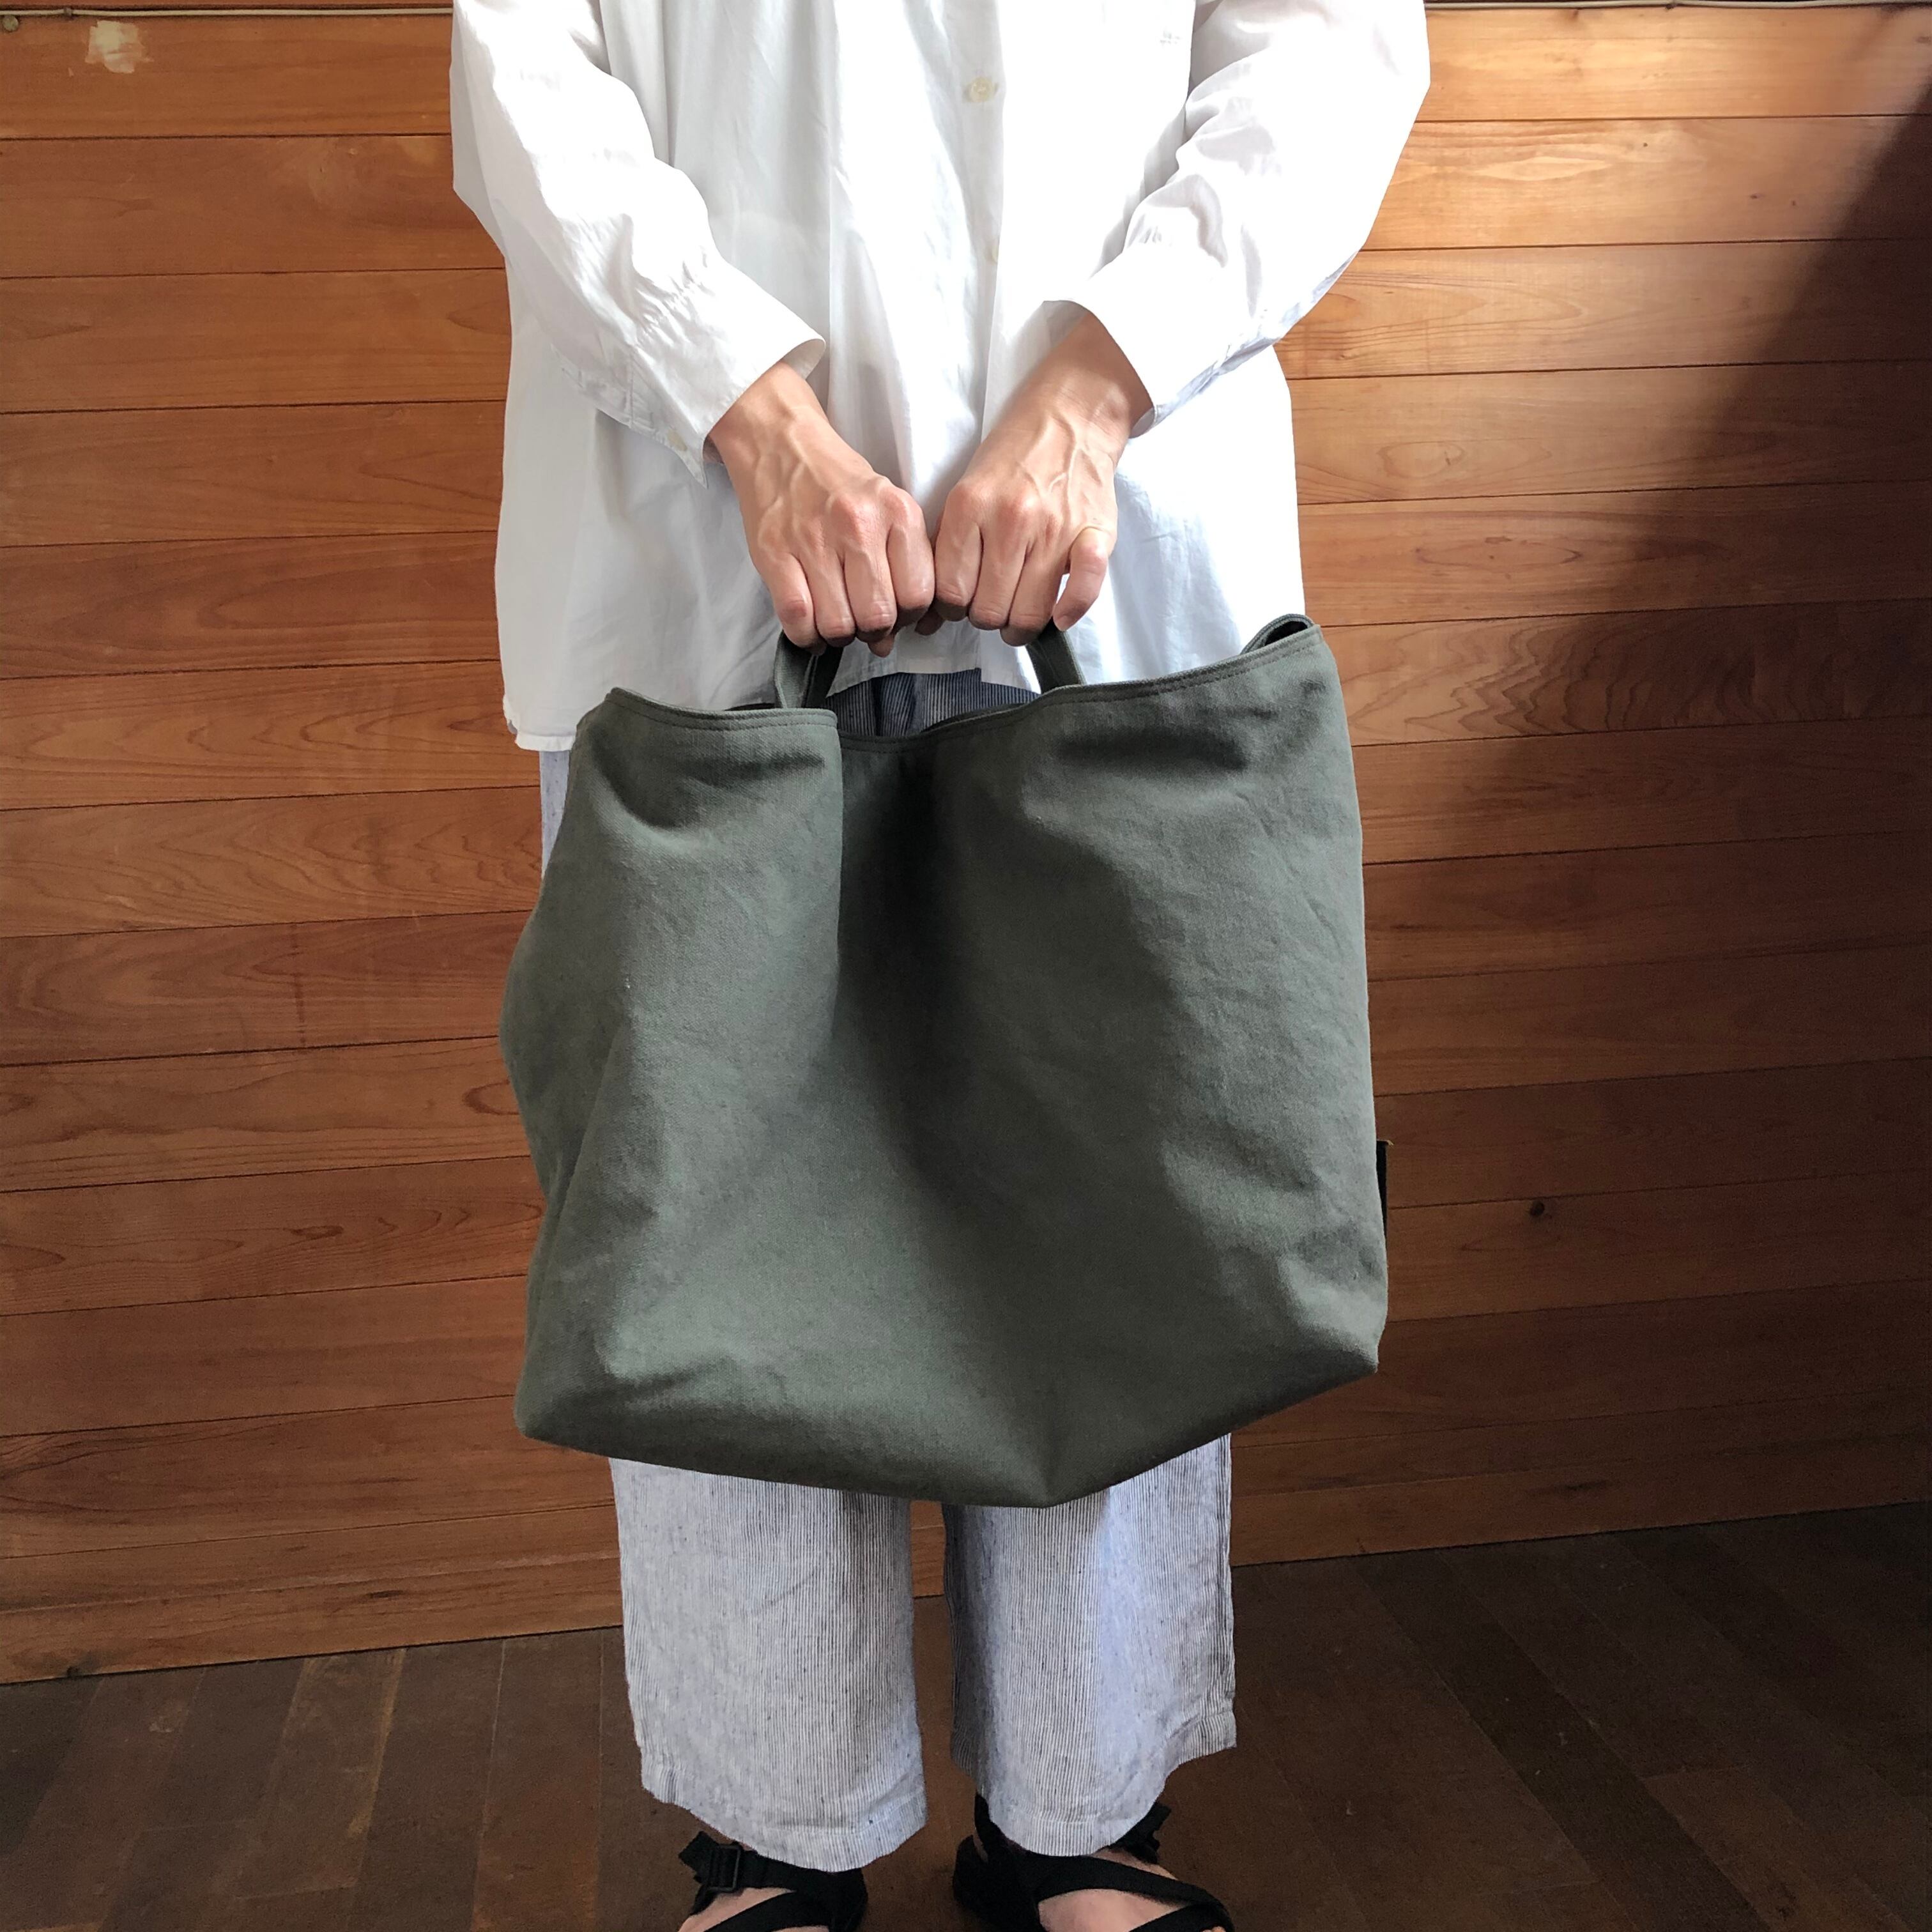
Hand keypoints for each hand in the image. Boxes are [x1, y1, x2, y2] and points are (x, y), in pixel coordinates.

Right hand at [707, 359, 933, 651]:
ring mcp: (813, 539)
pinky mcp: (774, 552)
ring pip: (837, 624)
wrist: (781, 441)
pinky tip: (810, 629)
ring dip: (838, 635)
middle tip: (862, 622)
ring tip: (836, 621)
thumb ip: (901, 565)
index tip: (895, 613)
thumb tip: (891, 639)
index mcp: (897, 513)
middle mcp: (859, 525)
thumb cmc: (839, 483)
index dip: (908, 617)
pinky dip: (805, 636)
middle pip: (877, 617)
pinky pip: (797, 618)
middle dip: (872, 632)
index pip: (918, 595)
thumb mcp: (888, 507)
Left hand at [917, 312, 1150, 646]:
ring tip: (1021, 610)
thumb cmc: (1013, 459)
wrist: (1070, 416)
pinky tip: (1059, 614)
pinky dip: (1070, 610)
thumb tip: (925, 619)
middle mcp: (1011, 519)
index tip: (963, 602)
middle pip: (988, 611)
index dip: (953, 609)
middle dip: (988, 617)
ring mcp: (1055, 529)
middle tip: (994, 604)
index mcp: (970, 507)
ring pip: (1029, 613)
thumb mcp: (965, 492)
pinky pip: (1083, 590)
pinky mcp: (1095, 533)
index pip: (950, 593)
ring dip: (1022, 623)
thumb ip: (947, 548)